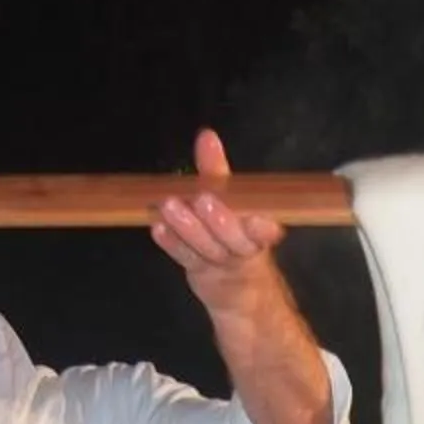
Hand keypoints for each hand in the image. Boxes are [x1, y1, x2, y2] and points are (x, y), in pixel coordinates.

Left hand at [149, 128, 287, 309]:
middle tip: (203, 199)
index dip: (261, 228)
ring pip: (207, 248)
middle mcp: (244, 249)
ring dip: (187, 227)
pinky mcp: (200, 273)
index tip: (255, 219)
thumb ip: (217, 170)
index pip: (265, 232)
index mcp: (260, 231)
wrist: (237, 287)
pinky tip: (157, 228)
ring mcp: (222, 264)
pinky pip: (186, 258)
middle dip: (219, 220)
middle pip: (234, 239)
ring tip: (169, 205)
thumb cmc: (232, 231)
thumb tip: (206, 135)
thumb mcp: (230, 199)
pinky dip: (172, 244)